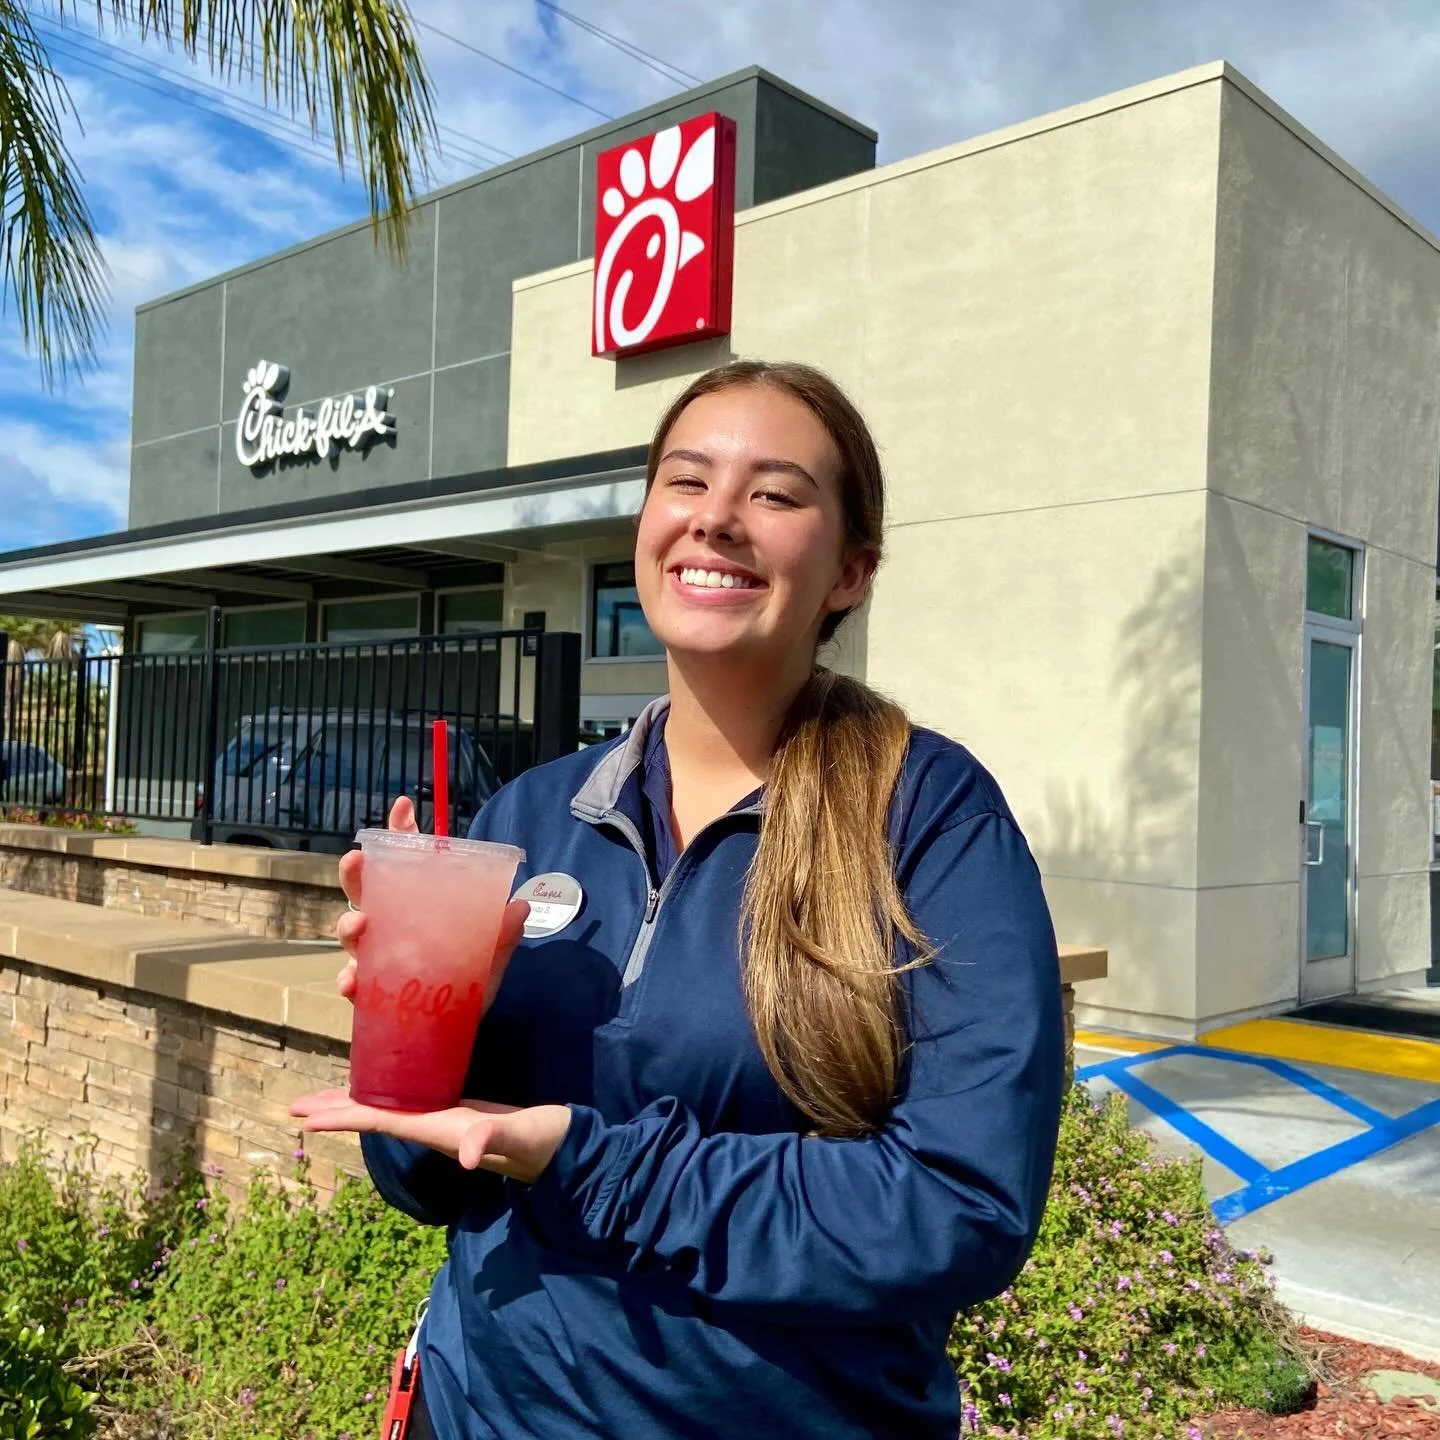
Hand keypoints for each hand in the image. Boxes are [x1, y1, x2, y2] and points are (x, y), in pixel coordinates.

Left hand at [287, 1091, 571, 1183]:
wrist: (567, 1149)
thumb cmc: (544, 1141)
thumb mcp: (521, 1136)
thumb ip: (493, 1140)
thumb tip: (464, 1153)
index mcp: (440, 1130)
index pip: (381, 1120)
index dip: (343, 1118)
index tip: (304, 1117)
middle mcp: (436, 1128)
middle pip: (375, 1118)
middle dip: (335, 1113)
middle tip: (295, 1108)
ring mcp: (447, 1121)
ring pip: (389, 1111)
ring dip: (355, 1106)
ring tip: (324, 1101)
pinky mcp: (461, 1111)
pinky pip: (411, 1101)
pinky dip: (389, 1092)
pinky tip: (385, 1084)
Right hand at [334, 795, 527, 1008]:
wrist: (458, 1036)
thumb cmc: (469, 985)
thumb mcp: (490, 958)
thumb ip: (502, 936)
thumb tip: (520, 906)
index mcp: (420, 908)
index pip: (405, 863)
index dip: (401, 833)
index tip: (402, 807)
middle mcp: (393, 927)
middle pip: (366, 891)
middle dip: (356, 873)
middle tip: (356, 860)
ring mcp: (378, 958)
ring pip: (353, 933)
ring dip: (350, 924)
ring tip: (360, 925)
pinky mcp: (371, 994)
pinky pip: (354, 984)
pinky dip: (350, 982)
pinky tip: (352, 983)